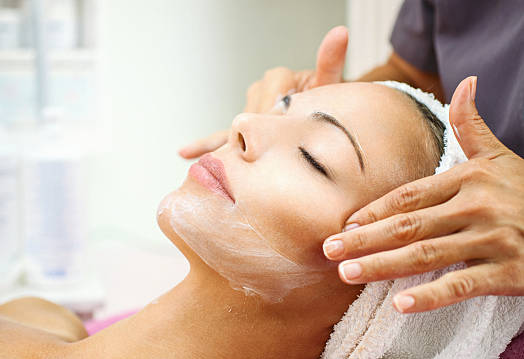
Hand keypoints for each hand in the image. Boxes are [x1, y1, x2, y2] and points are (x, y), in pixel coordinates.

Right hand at [178, 25, 347, 158]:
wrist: (324, 120)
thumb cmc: (328, 106)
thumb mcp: (330, 87)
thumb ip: (330, 63)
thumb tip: (340, 32)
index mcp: (277, 77)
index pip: (270, 95)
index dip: (275, 113)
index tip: (280, 128)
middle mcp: (259, 90)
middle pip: (251, 115)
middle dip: (258, 132)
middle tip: (264, 149)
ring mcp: (248, 109)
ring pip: (237, 128)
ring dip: (234, 143)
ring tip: (224, 159)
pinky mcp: (241, 128)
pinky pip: (219, 135)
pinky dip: (203, 144)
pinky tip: (185, 152)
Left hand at [322, 76, 523, 312]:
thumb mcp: (502, 156)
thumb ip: (474, 125)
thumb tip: (466, 82)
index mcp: (468, 178)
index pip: (409, 196)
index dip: (374, 210)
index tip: (343, 224)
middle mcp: (477, 206)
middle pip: (408, 225)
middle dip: (364, 238)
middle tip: (329, 251)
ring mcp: (494, 239)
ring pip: (427, 254)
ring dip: (383, 265)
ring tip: (348, 275)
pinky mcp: (509, 271)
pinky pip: (463, 284)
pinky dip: (432, 295)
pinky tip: (400, 305)